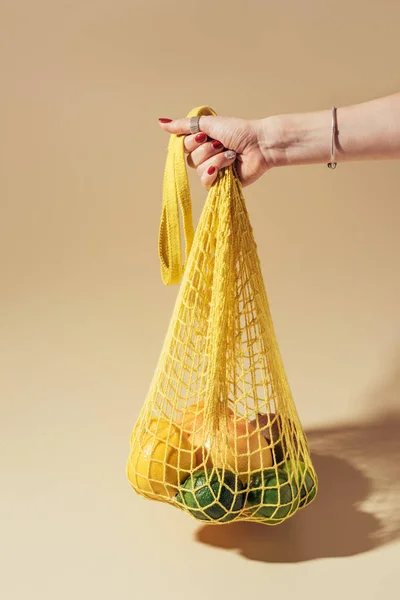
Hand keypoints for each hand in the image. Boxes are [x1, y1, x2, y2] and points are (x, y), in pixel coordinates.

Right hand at [158, 115, 274, 188]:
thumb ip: (184, 125)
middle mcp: (206, 156)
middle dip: (206, 149)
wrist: (258, 144)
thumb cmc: (238, 131)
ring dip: (216, 159)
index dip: (192, 142)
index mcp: (202, 142)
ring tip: (230, 154)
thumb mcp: (208, 124)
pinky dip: (216, 171)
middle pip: (190, 159)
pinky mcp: (221, 183)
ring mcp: (213, 170)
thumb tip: (161, 123)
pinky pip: (206, 181)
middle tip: (221, 144)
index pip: (183, 146)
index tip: (204, 135)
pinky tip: (228, 166)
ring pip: (199, 169)